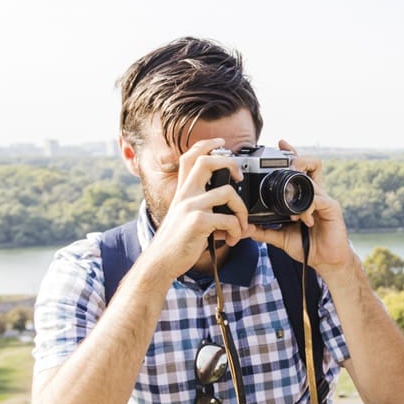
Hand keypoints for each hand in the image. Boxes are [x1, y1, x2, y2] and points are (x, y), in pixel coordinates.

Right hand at [148, 138, 248, 276]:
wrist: (161, 262)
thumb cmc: (178, 242)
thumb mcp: (187, 219)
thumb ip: (207, 211)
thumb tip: (237, 217)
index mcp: (183, 191)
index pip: (189, 157)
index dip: (205, 144)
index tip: (220, 142)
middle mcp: (185, 194)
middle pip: (206, 162)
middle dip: (230, 163)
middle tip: (240, 176)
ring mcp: (191, 206)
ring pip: (228, 192)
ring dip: (242, 211)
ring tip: (240, 227)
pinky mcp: (198, 221)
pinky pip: (229, 219)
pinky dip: (237, 230)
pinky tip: (231, 240)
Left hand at [246, 140, 356, 275]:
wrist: (326, 262)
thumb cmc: (308, 247)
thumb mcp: (280, 237)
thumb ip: (264, 231)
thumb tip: (244, 228)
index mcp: (304, 198)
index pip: (300, 170)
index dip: (292, 155)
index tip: (280, 144)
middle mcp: (316, 194)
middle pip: (312, 164)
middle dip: (298, 157)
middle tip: (287, 158)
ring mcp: (325, 200)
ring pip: (314, 178)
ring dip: (300, 183)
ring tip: (291, 199)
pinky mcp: (332, 208)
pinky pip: (318, 199)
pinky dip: (306, 207)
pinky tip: (302, 219)